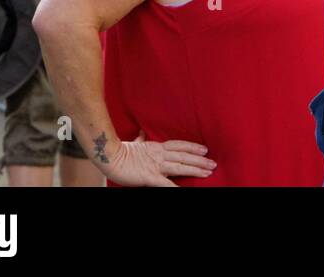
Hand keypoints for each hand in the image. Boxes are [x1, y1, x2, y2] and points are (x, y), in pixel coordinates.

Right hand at [99, 131, 215, 187]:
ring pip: (180, 167)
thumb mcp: (135, 143)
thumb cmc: (121, 151)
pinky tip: (185, 190)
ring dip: (195, 169)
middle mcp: (160, 155)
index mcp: (157, 147)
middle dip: (200, 160)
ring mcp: (156, 165)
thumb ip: (141, 139)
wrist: (109, 156)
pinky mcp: (150, 177)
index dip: (193, 147)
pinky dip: (176, 187)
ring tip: (208, 172)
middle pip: (184, 156)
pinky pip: (166, 183)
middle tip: (213, 163)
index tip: (205, 149)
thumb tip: (142, 133)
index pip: (180, 146)